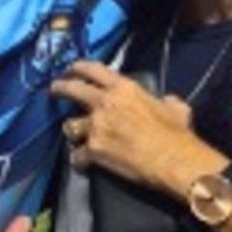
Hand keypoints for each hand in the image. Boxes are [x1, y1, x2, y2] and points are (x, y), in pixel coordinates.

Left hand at [52, 60, 192, 187]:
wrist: (174, 161)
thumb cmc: (176, 134)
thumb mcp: (175, 108)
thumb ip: (165, 101)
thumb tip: (167, 101)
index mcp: (123, 89)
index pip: (94, 70)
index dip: (79, 67)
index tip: (71, 69)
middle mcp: (104, 103)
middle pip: (72, 89)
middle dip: (60, 88)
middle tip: (54, 91)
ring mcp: (96, 126)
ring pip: (69, 125)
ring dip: (72, 130)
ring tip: (75, 135)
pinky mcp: (93, 150)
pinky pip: (77, 155)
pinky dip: (80, 160)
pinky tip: (83, 163)